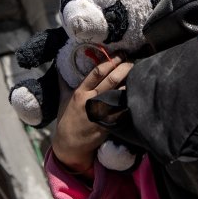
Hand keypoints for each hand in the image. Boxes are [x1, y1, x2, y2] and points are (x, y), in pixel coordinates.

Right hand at [51, 56, 133, 172]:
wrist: (70, 144)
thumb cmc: (67, 120)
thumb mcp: (63, 99)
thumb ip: (63, 83)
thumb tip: (60, 67)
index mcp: (80, 93)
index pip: (97, 73)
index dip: (110, 61)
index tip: (120, 54)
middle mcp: (91, 101)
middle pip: (111, 81)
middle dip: (124, 68)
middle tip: (132, 61)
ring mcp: (100, 113)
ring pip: (119, 94)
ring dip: (130, 83)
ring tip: (138, 74)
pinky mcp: (108, 124)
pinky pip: (122, 110)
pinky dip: (129, 102)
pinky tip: (137, 94)